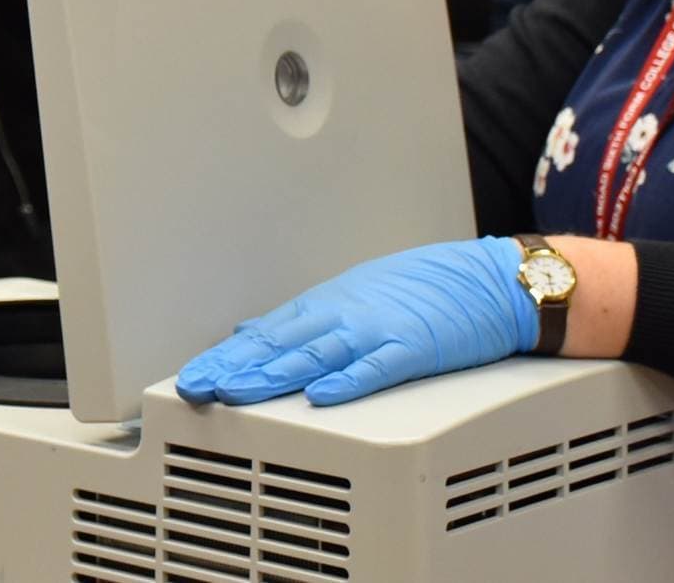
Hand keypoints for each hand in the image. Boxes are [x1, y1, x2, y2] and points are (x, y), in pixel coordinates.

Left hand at [176, 236, 536, 407]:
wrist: (484, 277)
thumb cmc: (421, 289)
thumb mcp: (351, 296)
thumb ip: (300, 321)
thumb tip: (250, 332)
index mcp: (325, 308)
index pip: (263, 336)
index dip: (224, 357)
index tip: (189, 379)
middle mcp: (342, 316)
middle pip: (279, 345)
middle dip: (233, 367)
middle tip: (196, 387)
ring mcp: (375, 331)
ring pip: (316, 354)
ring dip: (273, 374)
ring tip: (238, 391)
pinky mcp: (413, 347)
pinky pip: (376, 368)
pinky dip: (347, 381)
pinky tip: (322, 396)